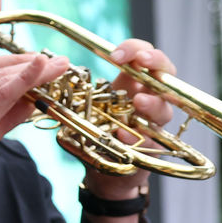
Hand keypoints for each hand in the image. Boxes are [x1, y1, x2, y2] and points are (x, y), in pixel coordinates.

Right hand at [0, 51, 68, 213]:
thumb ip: (6, 116)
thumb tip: (32, 99)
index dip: (17, 60)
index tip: (42, 61)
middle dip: (32, 63)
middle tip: (61, 62)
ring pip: (3, 79)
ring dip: (36, 70)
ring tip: (61, 67)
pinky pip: (2, 94)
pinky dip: (24, 78)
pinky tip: (41, 67)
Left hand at [78, 37, 174, 222]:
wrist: (103, 173)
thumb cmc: (97, 134)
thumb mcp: (85, 110)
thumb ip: (76, 96)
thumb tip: (55, 81)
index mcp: (132, 84)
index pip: (143, 55)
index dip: (135, 49)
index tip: (116, 54)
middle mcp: (149, 99)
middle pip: (166, 73)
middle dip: (156, 63)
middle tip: (142, 61)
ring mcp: (154, 123)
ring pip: (165, 107)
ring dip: (152, 102)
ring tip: (137, 101)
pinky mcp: (153, 147)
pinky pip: (152, 140)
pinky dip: (141, 137)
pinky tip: (127, 135)